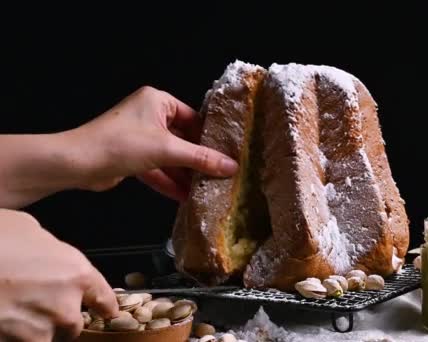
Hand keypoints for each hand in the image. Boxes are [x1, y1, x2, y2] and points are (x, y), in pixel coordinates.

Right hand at [0, 209, 118, 340]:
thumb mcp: (28, 229)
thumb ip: (49, 250)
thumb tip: (47, 255)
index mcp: (76, 274)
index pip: (104, 300)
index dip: (104, 306)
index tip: (106, 311)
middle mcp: (65, 307)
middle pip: (73, 326)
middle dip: (58, 319)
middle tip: (36, 306)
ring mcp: (39, 331)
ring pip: (46, 339)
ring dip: (33, 332)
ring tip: (14, 314)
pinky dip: (13, 336)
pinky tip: (3, 322)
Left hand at [70, 85, 237, 200]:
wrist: (77, 163)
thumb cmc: (118, 143)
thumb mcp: (167, 149)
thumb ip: (200, 158)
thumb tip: (230, 166)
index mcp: (157, 101)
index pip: (193, 118)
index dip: (210, 137)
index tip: (227, 153)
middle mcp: (149, 116)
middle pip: (183, 139)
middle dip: (198, 160)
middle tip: (220, 174)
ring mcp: (140, 137)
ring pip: (170, 157)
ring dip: (185, 174)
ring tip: (206, 189)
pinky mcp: (132, 157)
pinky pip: (157, 169)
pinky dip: (169, 181)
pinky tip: (185, 196)